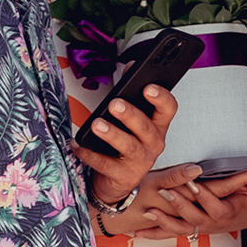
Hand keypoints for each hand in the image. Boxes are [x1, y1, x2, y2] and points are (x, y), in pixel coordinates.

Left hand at [79, 84, 178, 206]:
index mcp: (157, 126)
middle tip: (115, 104)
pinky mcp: (124, 176)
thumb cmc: (124, 145)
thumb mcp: (131, 119)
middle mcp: (153, 143)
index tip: (148, 88)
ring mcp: (140, 161)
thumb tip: (130, 67)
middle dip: (130, 114)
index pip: (168, 109)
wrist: (117, 180)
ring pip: (128, 146)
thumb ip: (131, 92)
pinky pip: (105, 164)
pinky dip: (89, 153)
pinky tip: (77, 145)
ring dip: (112, 134)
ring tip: (97, 124)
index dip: (161, 98)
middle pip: (145, 127)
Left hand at [108, 169, 246, 239]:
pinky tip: (135, 233)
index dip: (205, 196)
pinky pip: (166, 235)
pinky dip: (151, 234)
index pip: (215, 206)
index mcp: (225, 214)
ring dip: (163, 221)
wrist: (235, 217)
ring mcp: (195, 229)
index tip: (195, 184)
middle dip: (180, 206)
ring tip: (150, 211)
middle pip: (194, 217)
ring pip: (178, 228)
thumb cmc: (242, 200)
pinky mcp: (183, 230)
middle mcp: (209, 224)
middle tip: (167, 192)